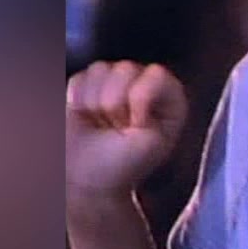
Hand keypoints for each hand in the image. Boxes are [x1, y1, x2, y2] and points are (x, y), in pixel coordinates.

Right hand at [66, 61, 187, 198]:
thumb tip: (131, 85)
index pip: (156, 74)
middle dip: (115, 104)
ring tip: (102, 124)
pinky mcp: (88, 84)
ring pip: (100, 70)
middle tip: (117, 129)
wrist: (88, 179)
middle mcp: (145, 84)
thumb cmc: (123, 165)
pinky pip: (79, 78)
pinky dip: (77, 101)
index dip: (139, 98)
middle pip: (125, 69)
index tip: (135, 124)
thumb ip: (151, 109)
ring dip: (95, 103)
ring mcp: (116, 82)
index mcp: (170, 97)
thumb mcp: (151, 142)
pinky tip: (86, 119)